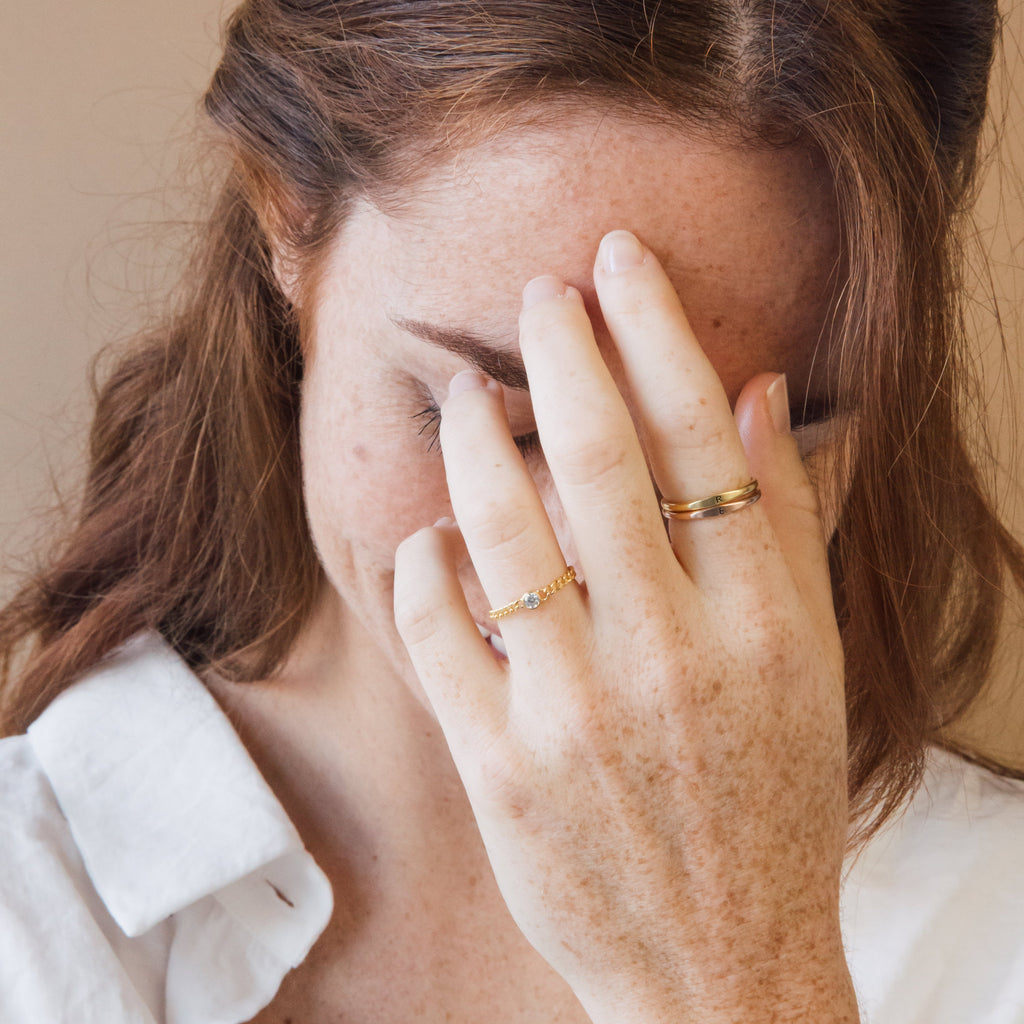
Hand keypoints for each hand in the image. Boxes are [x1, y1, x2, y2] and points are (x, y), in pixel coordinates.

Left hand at [393, 230, 857, 1022]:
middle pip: (597, 457)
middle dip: (560, 350)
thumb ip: (786, 526)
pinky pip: (444, 633)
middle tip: (537, 292)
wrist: (721, 961)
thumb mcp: (811, 666)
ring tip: (463, 394)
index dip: (654, 329)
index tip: (619, 261)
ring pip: (504, 530)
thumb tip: (757, 394)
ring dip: (473, 442)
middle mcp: (671, 654)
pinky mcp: (502, 767)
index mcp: (760, 620)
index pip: (699, 434)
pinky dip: (428, 566)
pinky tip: (431, 536)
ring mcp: (578, 711)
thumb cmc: (772, 802)